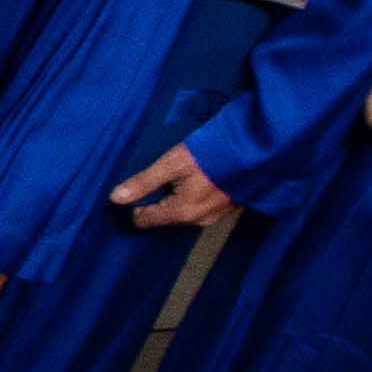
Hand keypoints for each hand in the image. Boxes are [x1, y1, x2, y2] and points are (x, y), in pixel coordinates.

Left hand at [110, 141, 238, 232]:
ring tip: (175, 174)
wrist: (255, 151)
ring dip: (172, 196)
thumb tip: (116, 198)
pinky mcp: (224, 208)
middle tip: (157, 175)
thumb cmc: (211, 154)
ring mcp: (213, 216)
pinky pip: (196, 207)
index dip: (132, 205)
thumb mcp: (173, 163)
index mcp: (182, 212)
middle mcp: (197, 220)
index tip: (132, 187)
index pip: (143, 220)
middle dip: (153, 199)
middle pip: (161, 216)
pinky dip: (189, 195)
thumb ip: (144, 182)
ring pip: (179, 211)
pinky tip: (193, 178)